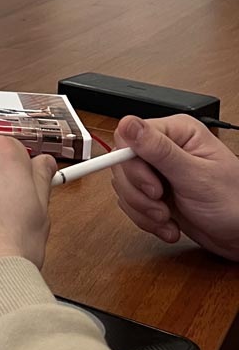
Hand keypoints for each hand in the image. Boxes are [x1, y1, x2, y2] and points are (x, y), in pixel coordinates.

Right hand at [112, 115, 238, 259]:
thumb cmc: (233, 202)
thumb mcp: (195, 176)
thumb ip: (159, 150)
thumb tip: (129, 124)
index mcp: (176, 132)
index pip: (129, 136)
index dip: (132, 164)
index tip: (150, 186)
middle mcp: (163, 149)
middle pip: (122, 163)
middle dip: (138, 192)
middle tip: (161, 205)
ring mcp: (157, 172)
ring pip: (124, 186)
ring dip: (143, 210)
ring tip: (167, 219)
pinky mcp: (154, 194)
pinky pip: (131, 203)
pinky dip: (146, 220)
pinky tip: (168, 225)